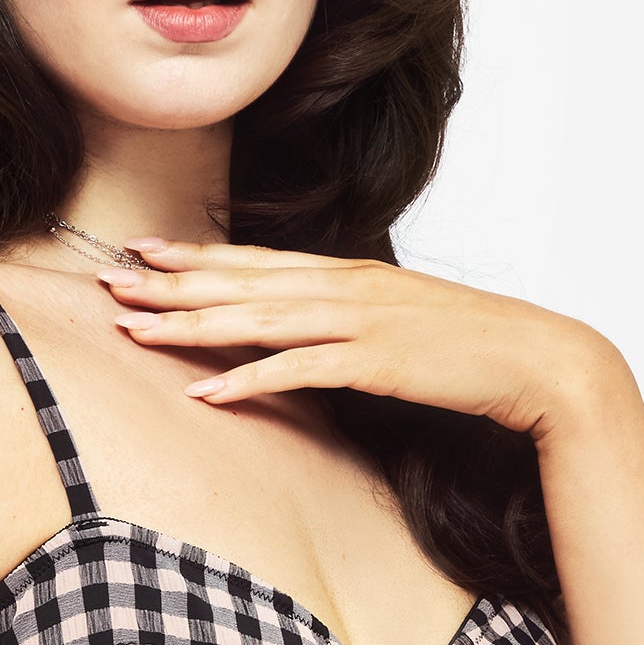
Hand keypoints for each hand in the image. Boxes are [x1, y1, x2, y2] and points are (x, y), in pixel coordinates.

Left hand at [100, 239, 623, 439]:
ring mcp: (357, 321)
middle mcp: (343, 286)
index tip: (142, 253)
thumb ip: (344, 323)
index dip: (194, 257)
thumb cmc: (463, 349)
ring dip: (190, 325)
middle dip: (171, 284)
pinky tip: (203, 391)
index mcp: (346, 274)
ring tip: (135, 330)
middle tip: (110, 284)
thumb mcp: (394, 324)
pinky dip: (245, 380)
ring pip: (255, 318)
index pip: (255, 260)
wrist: (533, 358)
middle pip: (240, 283)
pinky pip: (295, 370)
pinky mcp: (372, 361)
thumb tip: (302, 335)